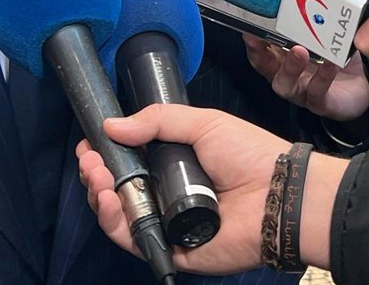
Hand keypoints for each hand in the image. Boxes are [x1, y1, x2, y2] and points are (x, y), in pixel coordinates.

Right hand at [78, 105, 300, 274]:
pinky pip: (135, 239)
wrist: (278, 192)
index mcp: (177, 164)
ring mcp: (169, 222)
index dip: (108, 153)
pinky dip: (116, 222)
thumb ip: (157, 121)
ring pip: (120, 215)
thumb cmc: (251, 155)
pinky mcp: (172, 247)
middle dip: (97, 173)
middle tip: (90, 159)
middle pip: (120, 189)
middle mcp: (169, 194)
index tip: (91, 142)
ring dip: (100, 194)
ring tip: (98, 176)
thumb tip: (113, 124)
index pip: (131, 161)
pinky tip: (110, 200)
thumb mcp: (203, 123)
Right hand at [243, 34, 368, 121]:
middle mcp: (286, 75)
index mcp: (282, 57)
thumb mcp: (326, 37)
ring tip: (300, 51)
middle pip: (264, 66)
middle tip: (263, 35)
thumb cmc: (338, 58)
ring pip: (284, 84)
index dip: (252, 40)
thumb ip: (316, 21)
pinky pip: (318, 91)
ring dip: (289, 67)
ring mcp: (301, 91)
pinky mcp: (320, 103)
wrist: (361, 87)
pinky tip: (332, 63)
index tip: (250, 26)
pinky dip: (323, 76)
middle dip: (260, 51)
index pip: (260, 49)